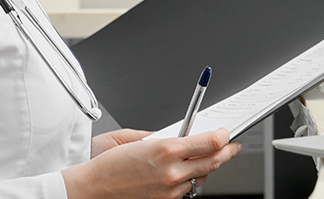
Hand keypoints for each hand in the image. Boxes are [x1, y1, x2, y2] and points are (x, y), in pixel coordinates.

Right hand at [62, 128, 242, 198]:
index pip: (210, 142)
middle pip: (213, 161)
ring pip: (201, 178)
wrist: (90, 190)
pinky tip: (187, 173)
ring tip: (210, 157)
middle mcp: (171, 171)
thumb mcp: (135, 140)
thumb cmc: (106, 164)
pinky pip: (186, 191)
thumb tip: (178, 135)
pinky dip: (189, 181)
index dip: (223, 136)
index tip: (226, 132)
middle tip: (234, 146)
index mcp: (165, 149)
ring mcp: (169, 190)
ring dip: (208, 167)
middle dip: (227, 152)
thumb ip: (162, 136)